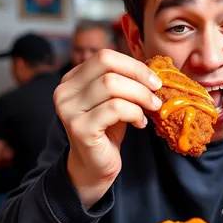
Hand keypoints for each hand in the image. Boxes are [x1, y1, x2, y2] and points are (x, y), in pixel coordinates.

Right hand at [54, 49, 161, 208]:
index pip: (105, 56)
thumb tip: (153, 67)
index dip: (134, 65)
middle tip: (156, 93)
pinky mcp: (80, 128)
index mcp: (73, 79)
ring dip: (140, 96)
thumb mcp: (115, 99)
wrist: (94, 166)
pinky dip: (135, 113)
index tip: (154, 80)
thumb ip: (124, 81)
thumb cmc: (108, 130)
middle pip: (108, 66)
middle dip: (139, 78)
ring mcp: (69, 109)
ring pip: (112, 85)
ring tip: (151, 109)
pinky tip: (140, 123)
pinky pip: (115, 109)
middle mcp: (65, 91)